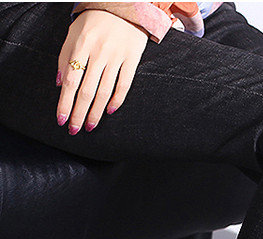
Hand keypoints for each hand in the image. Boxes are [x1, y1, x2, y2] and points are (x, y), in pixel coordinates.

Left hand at [56, 9, 147, 134]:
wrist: (123, 6)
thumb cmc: (94, 21)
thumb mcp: (73, 33)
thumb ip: (64, 57)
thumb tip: (58, 83)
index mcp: (81, 46)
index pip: (70, 80)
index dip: (65, 102)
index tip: (61, 119)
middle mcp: (98, 53)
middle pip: (87, 90)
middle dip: (78, 112)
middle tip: (74, 129)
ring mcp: (116, 57)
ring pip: (104, 91)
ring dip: (96, 112)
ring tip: (89, 126)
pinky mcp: (132, 59)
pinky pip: (124, 85)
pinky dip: (117, 100)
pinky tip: (110, 111)